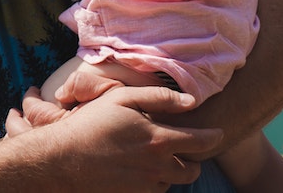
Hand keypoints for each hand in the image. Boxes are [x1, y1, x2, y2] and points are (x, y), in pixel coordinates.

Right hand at [7, 85, 222, 190]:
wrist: (63, 159)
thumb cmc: (91, 124)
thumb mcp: (122, 99)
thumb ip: (159, 98)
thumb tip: (191, 101)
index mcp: (158, 140)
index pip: (200, 142)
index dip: (213, 137)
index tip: (219, 133)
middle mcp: (157, 166)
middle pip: (192, 170)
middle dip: (194, 159)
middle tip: (184, 147)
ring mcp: (146, 184)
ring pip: (173, 181)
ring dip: (173, 170)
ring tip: (158, 156)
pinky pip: (155, 190)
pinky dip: (155, 180)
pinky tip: (141, 167)